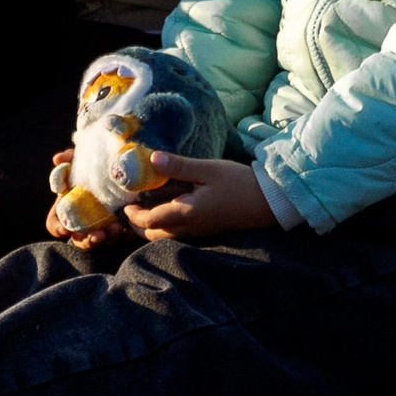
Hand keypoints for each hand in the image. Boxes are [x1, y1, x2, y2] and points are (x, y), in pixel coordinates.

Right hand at [44, 149, 137, 249]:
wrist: (123, 167)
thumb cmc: (95, 166)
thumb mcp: (82, 161)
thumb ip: (69, 158)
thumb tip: (57, 159)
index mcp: (69, 208)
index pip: (55, 224)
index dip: (57, 228)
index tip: (64, 229)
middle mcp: (84, 221)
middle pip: (80, 239)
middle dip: (88, 240)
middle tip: (98, 235)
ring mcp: (103, 225)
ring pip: (102, 239)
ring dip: (109, 237)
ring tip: (116, 227)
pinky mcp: (122, 225)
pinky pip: (123, 236)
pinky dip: (125, 234)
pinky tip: (129, 228)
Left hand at [124, 152, 277, 240]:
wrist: (269, 202)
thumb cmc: (239, 183)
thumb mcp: (208, 169)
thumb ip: (178, 166)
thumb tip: (151, 158)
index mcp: (186, 214)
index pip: (148, 221)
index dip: (132, 214)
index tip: (125, 201)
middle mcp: (189, 229)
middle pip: (153, 234)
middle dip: (138, 223)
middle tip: (132, 204)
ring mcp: (198, 232)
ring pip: (165, 236)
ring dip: (151, 224)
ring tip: (148, 203)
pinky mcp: (206, 231)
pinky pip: (178, 233)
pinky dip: (166, 224)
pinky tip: (169, 205)